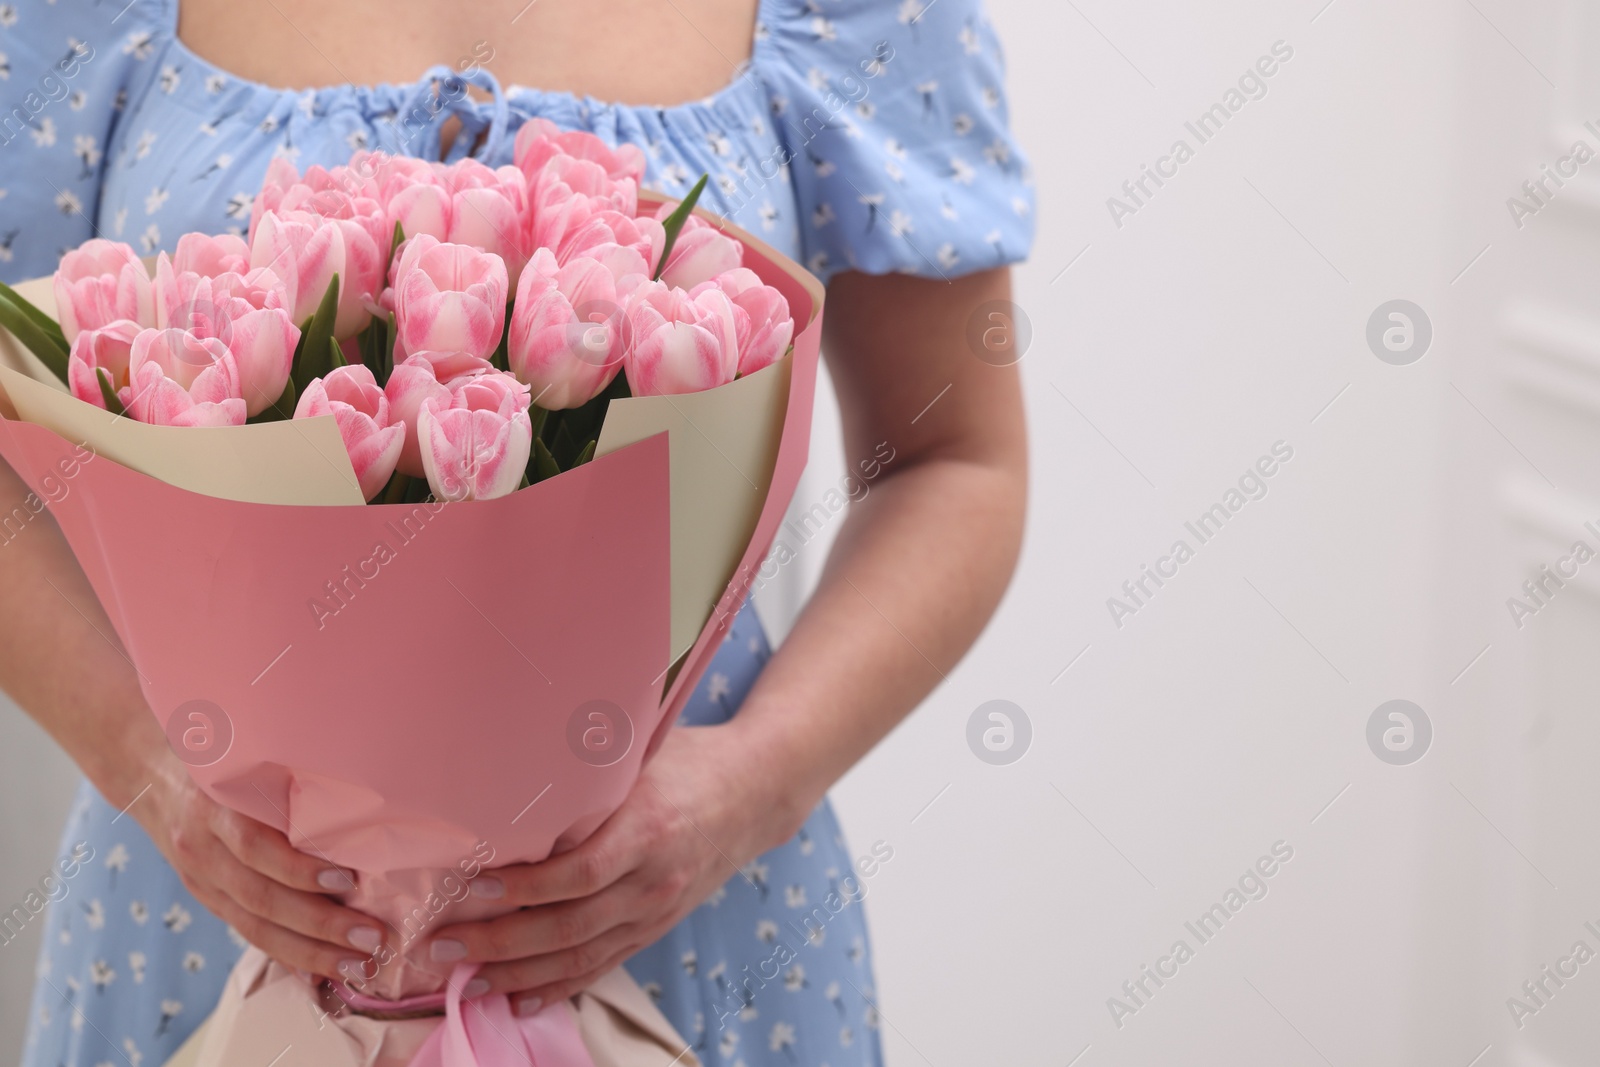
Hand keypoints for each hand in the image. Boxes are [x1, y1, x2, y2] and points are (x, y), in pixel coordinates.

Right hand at [133, 749, 390, 979]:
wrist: (150, 776)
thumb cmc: (219, 758)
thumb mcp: (244, 756)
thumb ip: (285, 776)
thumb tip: (357, 801)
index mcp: (212, 806)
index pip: (255, 846)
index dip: (300, 868)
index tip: (349, 879)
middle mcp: (201, 848)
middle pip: (260, 897)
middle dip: (319, 924)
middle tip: (371, 937)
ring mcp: (200, 879)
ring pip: (254, 926)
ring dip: (309, 952)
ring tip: (357, 965)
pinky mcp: (205, 898)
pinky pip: (247, 932)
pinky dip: (285, 954)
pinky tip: (321, 970)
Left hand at [424, 720, 805, 1013]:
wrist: (757, 792)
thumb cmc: (691, 760)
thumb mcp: (645, 749)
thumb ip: (590, 767)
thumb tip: (517, 759)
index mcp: (649, 829)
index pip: (580, 872)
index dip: (525, 889)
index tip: (472, 889)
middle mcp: (654, 879)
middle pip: (571, 926)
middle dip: (501, 942)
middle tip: (441, 945)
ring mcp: (657, 909)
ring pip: (582, 956)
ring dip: (520, 974)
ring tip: (465, 981)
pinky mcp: (657, 926)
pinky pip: (604, 964)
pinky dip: (561, 986)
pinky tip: (520, 998)